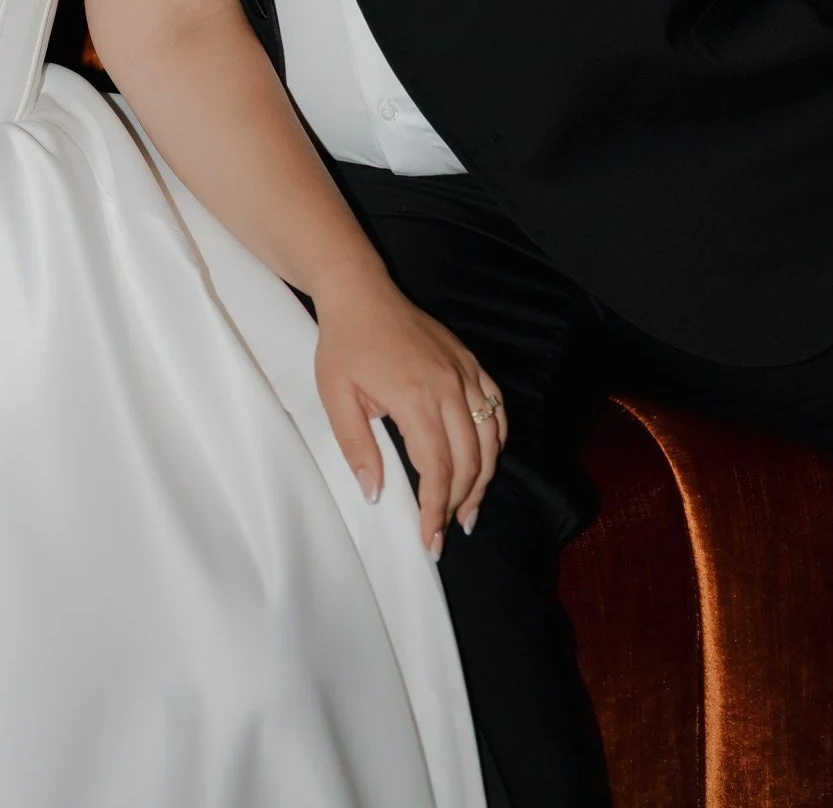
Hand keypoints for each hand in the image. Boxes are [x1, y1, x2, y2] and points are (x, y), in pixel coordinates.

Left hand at [313, 272, 506, 556]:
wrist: (361, 292)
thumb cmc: (344, 344)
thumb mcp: (336, 396)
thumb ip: (356, 447)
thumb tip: (375, 494)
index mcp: (415, 397)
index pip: (437, 468)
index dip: (436, 510)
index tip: (431, 541)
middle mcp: (449, 386)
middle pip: (470, 460)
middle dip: (460, 503)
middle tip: (447, 531)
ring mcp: (465, 372)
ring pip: (490, 439)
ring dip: (484, 479)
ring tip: (468, 509)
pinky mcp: (470, 362)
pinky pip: (496, 408)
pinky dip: (496, 441)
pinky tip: (484, 461)